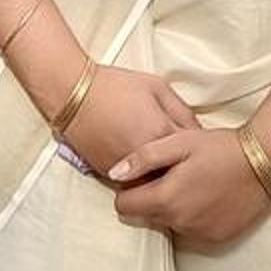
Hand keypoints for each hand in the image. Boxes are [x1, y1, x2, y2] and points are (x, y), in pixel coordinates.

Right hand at [59, 65, 195, 176]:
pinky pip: (132, 183)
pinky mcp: (108, 175)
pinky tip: (142, 165)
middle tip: (185, 162)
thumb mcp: (157, 87)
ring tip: (163, 165)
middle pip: (176, 174)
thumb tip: (198, 130)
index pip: (193, 152)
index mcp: (161, 133)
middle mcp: (145, 158)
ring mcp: (126, 170)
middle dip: (181, 169)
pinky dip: (140, 177)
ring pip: (154, 184)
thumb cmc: (115, 86)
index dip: (198, 150)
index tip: (198, 148)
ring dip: (160, 177)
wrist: (72, 94)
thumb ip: (182, 111)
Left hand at [105, 124, 270, 250]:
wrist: (264, 161)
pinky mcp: (217, 237)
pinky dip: (193, 216)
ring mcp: (199, 233)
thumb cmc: (219, 147)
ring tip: (192, 183)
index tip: (143, 176)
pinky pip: (192, 230)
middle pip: (146, 216)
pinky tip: (208, 196)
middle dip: (151, 198)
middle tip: (171, 175)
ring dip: (173, 207)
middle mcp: (179, 222)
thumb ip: (143, 158)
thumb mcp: (179, 142)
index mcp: (166, 199)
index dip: (128, 190)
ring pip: (169, 223)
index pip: (123, 207)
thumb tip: (114, 173)